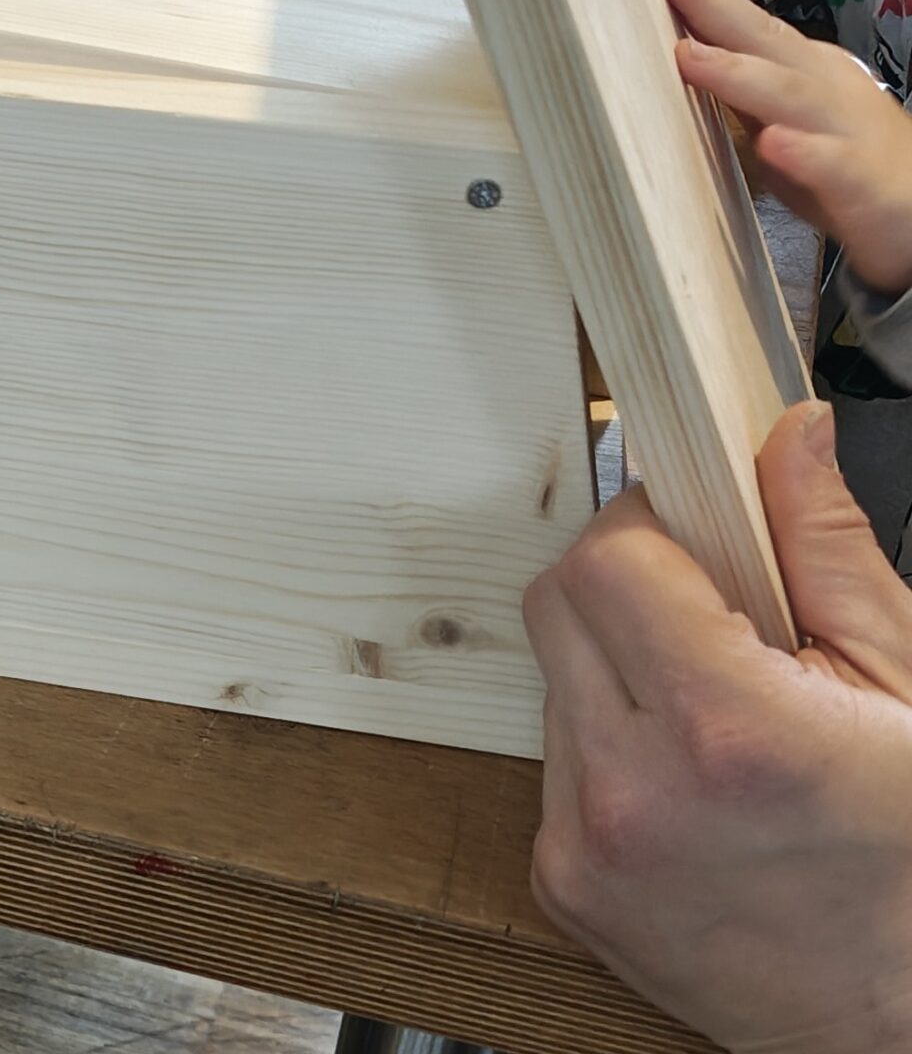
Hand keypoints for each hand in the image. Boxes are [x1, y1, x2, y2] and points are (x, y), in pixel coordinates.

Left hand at [527, 405, 911, 1052]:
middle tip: (713, 619)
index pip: (606, 556)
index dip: (652, 527)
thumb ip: (828, 548)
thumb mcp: (907, 688)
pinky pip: (550, 764)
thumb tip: (785, 432)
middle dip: (625, 585)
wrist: (901, 1021)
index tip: (700, 539)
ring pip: (551, 682)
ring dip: (616, 671)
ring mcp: (584, 844)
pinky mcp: (560, 884)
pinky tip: (689, 786)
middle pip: (556, 605)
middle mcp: (632, 790)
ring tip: (715, 721)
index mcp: (727, 730)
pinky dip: (605, 750)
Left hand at [664, 0, 911, 293]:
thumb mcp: (781, 117)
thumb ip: (735, 88)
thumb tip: (672, 56)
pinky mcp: (862, 180)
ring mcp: (845, 130)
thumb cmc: (840, 162)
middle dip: (718, 7)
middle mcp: (824, 88)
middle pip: (765, 42)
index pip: (749, 27)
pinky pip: (832, 164)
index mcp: (803, 69)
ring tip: (690, 55)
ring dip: (739, 73)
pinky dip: (803, 154)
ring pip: (791, 95)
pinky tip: (773, 144)